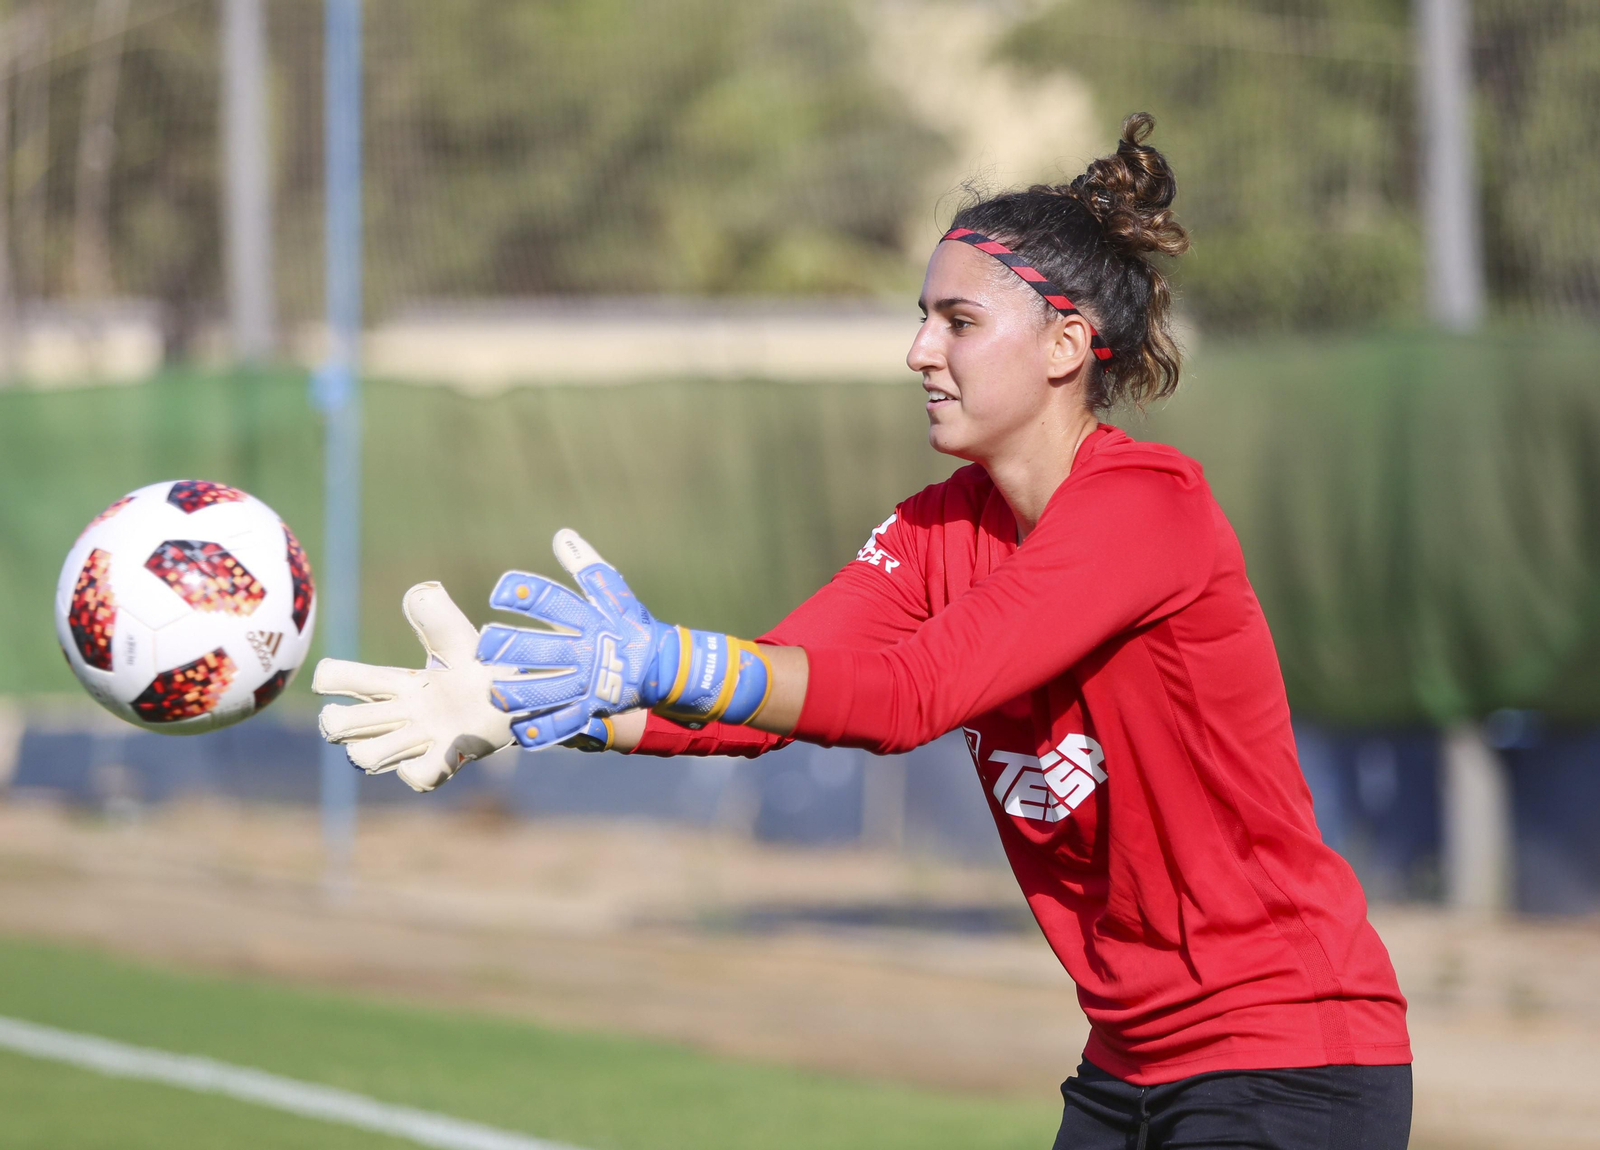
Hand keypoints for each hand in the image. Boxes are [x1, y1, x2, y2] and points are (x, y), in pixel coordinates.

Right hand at [313, 582, 545, 790]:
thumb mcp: (458, 639)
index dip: (330, 678)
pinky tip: (441, 749)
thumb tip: (417, 592)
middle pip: (337, 726)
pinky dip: (420, 769)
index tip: (347, 677)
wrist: (522, 697)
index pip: (338, 679)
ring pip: (364, 757)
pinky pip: (416, 777)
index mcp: (398, 683)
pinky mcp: (447, 761)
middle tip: (383, 711)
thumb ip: (437, 616)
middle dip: (342, 721)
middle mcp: (401, 715)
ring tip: (415, 732)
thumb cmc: (481, 668)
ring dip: (379, 748)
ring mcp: (420, 741)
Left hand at [476, 530, 771, 749]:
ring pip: (548, 689)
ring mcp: (589, 682)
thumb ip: (586, 566)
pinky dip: (544, 730)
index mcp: (590, 618)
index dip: (527, 594)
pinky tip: (521, 732)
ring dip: (519, 692)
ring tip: (494, 693)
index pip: (555, 602)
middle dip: (511, 647)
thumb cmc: (631, 624)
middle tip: (483, 646)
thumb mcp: (612, 592)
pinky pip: (566, 722)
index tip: (500, 592)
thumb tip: (562, 535)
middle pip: (543, 648)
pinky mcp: (592, 708)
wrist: (664, 666)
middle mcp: (587, 650)